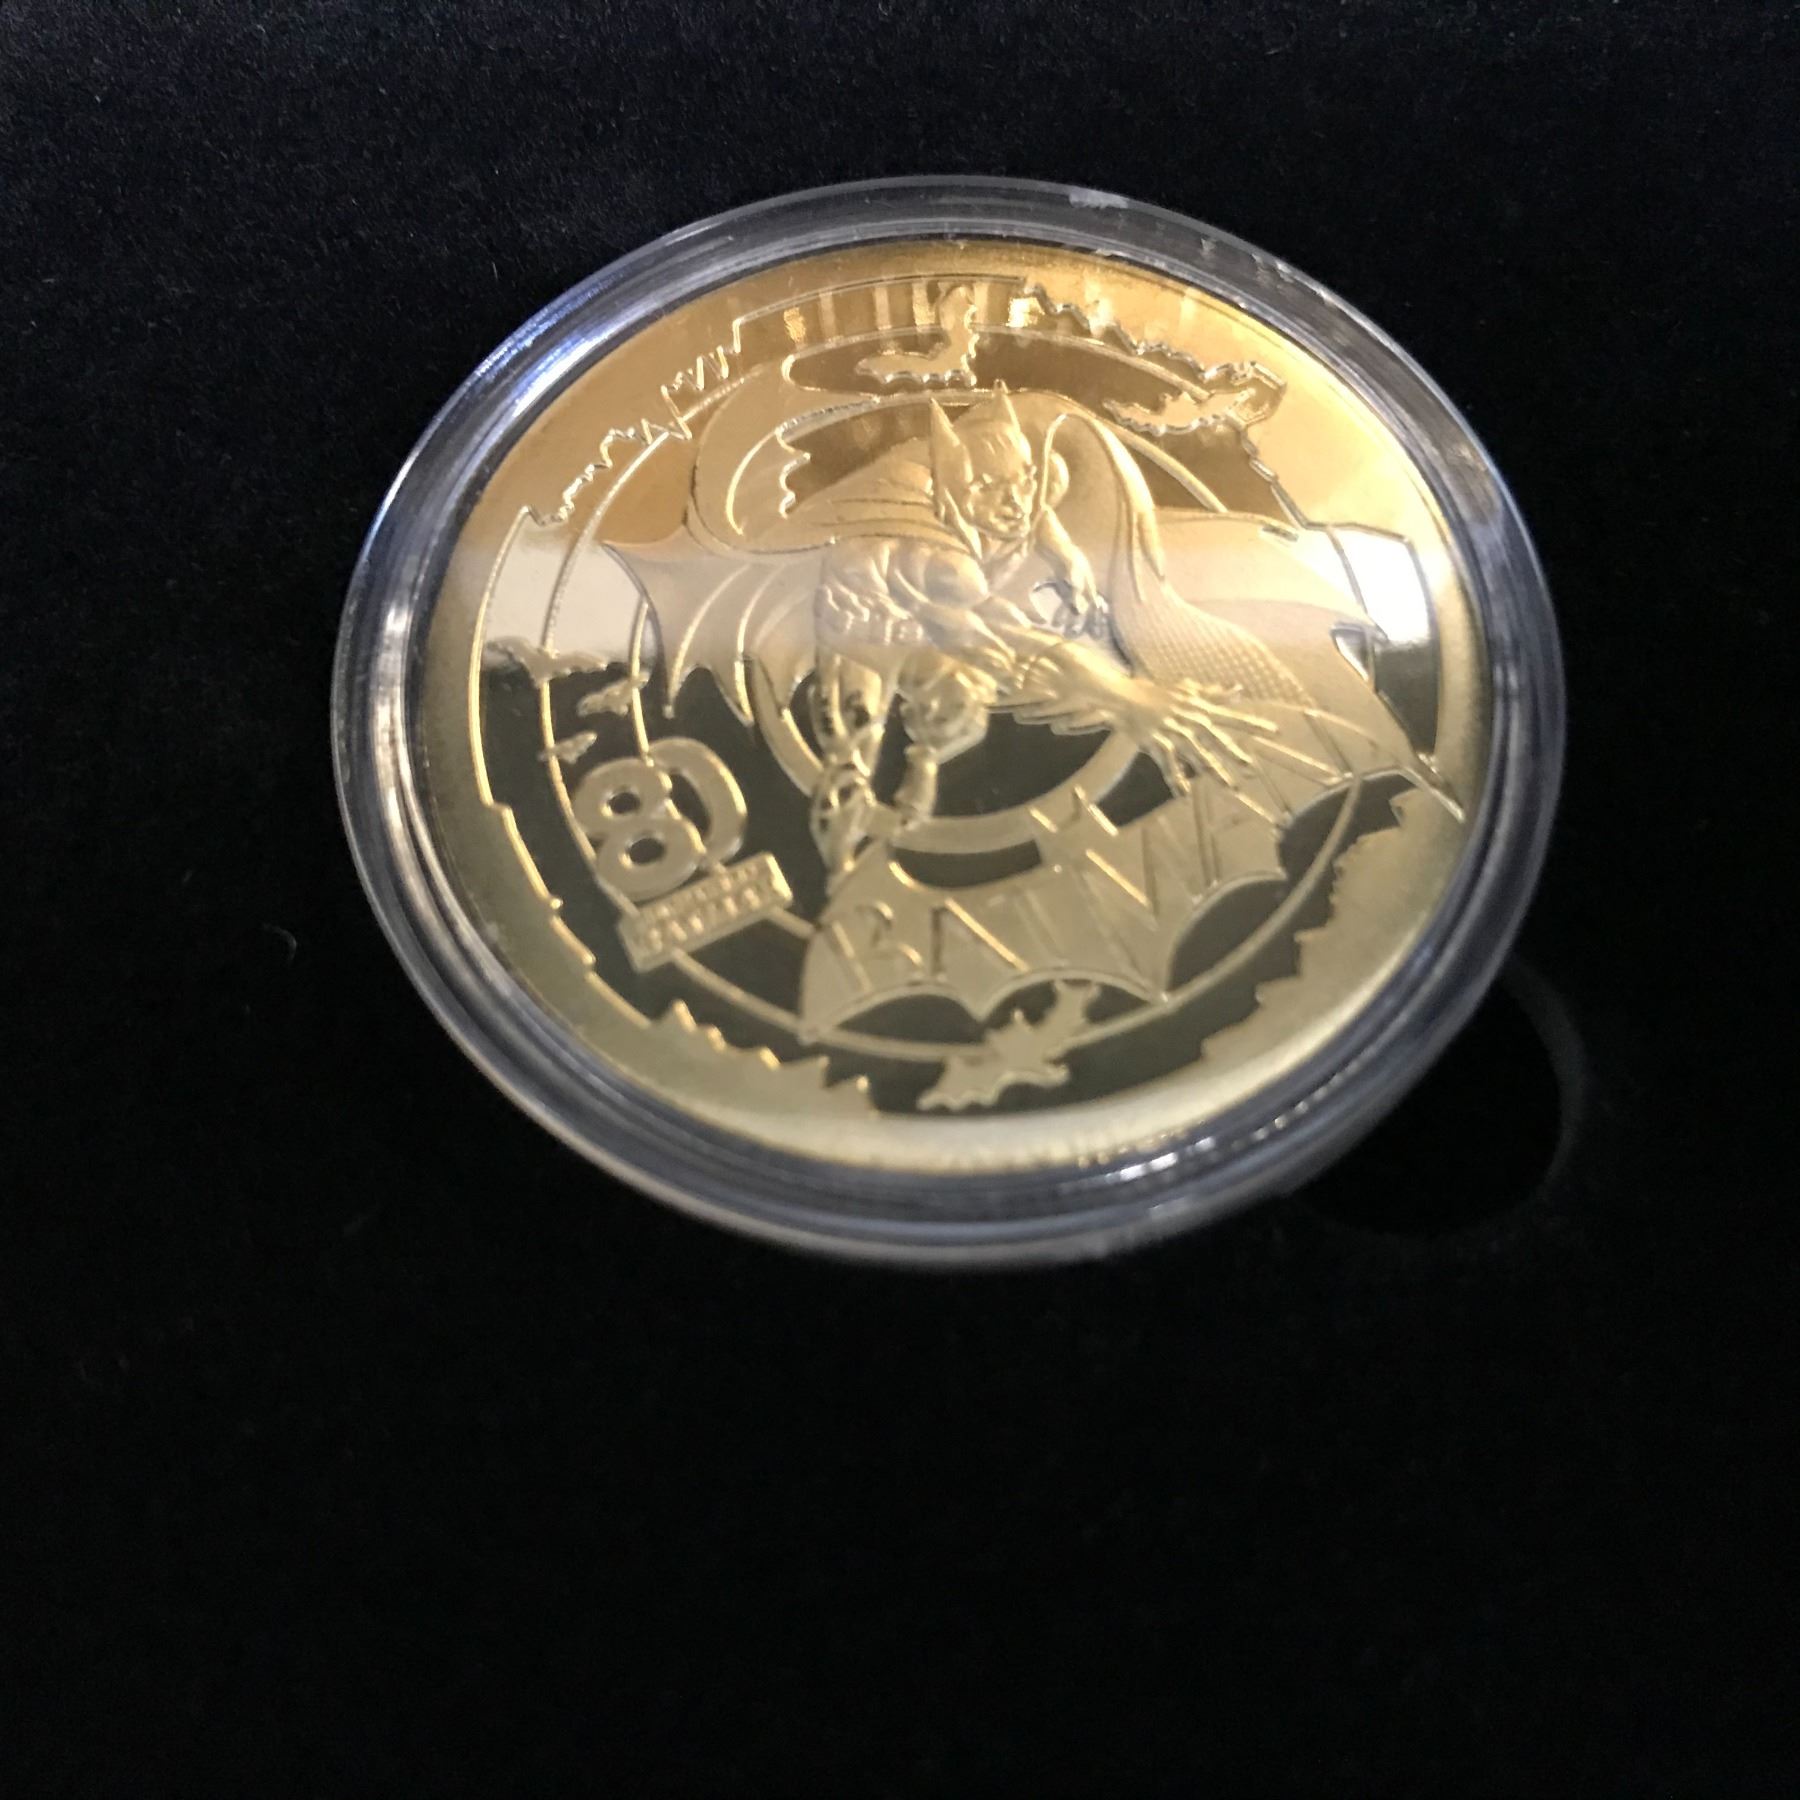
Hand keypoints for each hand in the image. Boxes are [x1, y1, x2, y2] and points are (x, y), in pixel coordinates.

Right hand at [1115, 679, 1277, 792]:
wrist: (1125, 697)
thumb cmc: (1157, 693)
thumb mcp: (1187, 690)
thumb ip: (1213, 693)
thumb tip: (1239, 690)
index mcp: (1199, 708)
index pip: (1231, 716)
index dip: (1253, 724)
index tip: (1275, 731)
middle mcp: (1190, 720)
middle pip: (1216, 739)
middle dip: (1234, 753)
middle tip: (1252, 767)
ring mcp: (1173, 732)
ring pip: (1197, 755)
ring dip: (1214, 771)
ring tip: (1230, 787)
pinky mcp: (1156, 742)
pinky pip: (1168, 764)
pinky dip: (1175, 778)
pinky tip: (1183, 794)